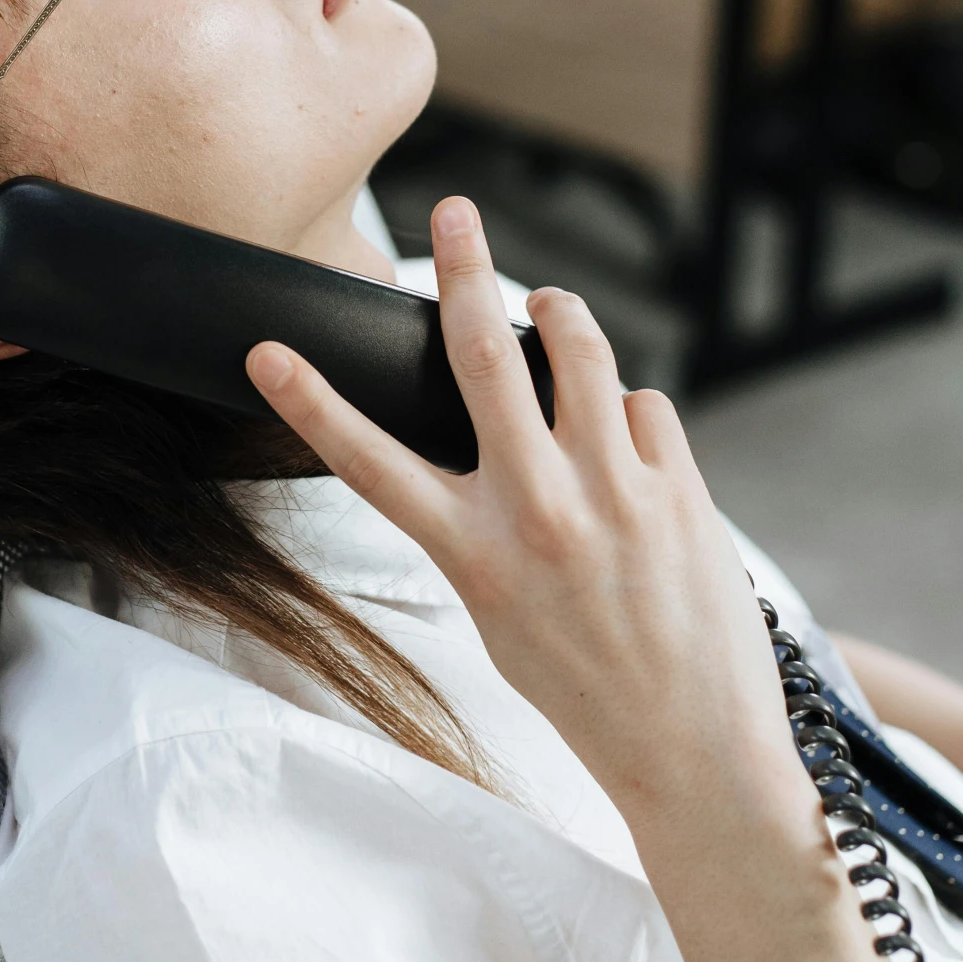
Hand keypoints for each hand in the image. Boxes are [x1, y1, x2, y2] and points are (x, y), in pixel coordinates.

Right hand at [247, 197, 802, 825]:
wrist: (696, 751)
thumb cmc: (588, 688)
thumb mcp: (503, 613)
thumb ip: (493, 519)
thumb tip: (520, 422)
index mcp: (473, 554)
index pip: (369, 463)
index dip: (310, 402)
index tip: (266, 351)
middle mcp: (536, 512)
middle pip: (485, 353)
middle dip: (463, 266)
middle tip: (456, 210)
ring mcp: (614, 494)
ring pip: (582, 350)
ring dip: (562, 313)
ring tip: (551, 305)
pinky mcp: (681, 489)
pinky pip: (646, 405)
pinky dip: (630, 412)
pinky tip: (631, 451)